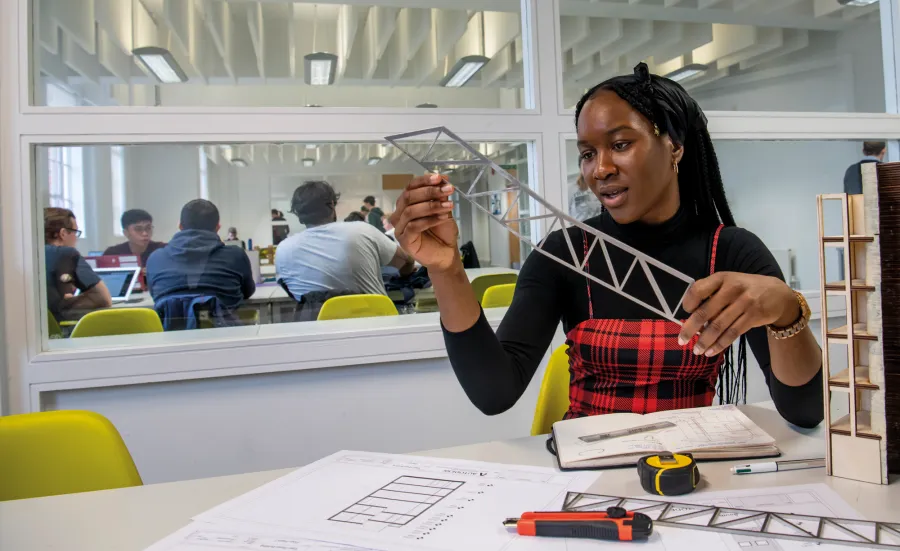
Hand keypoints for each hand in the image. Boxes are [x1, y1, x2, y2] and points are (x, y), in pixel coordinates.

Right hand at [389, 173, 458, 272]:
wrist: (446, 253)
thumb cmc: (442, 231)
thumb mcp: (443, 209)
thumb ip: (440, 196)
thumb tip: (442, 179)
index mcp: (406, 204)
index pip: (410, 187)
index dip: (424, 181)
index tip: (440, 178)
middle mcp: (399, 214)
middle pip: (408, 197)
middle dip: (429, 191)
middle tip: (448, 190)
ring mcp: (399, 228)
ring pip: (411, 211)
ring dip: (431, 206)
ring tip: (449, 206)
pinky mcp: (403, 240)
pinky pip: (414, 226)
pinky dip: (430, 219)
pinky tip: (444, 217)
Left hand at [677, 272, 799, 356]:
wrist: (779, 294)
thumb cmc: (747, 289)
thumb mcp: (730, 283)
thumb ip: (713, 295)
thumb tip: (693, 320)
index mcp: (722, 278)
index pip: (699, 289)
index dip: (688, 302)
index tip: (685, 312)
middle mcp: (732, 289)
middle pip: (706, 311)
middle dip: (690, 328)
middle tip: (681, 340)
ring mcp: (744, 303)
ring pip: (718, 326)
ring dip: (704, 341)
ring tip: (696, 350)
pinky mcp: (753, 316)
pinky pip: (732, 333)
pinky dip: (720, 344)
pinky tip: (711, 351)